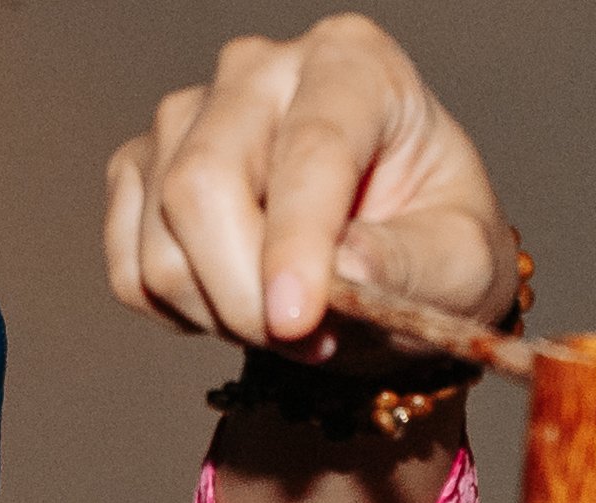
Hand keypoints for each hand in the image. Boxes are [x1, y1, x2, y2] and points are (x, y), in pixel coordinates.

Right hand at [105, 14, 516, 355]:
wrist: (397, 268)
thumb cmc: (440, 247)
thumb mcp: (465, 263)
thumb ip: (416, 263)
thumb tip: (345, 269)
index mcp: (355, 64)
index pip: (310, 148)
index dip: (296, 242)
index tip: (297, 320)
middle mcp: (259, 70)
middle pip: (204, 182)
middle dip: (247, 293)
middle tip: (312, 346)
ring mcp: (188, 114)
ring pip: (161, 234)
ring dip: (225, 313)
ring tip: (297, 325)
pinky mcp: (142, 169)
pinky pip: (130, 268)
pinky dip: (186, 314)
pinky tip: (246, 305)